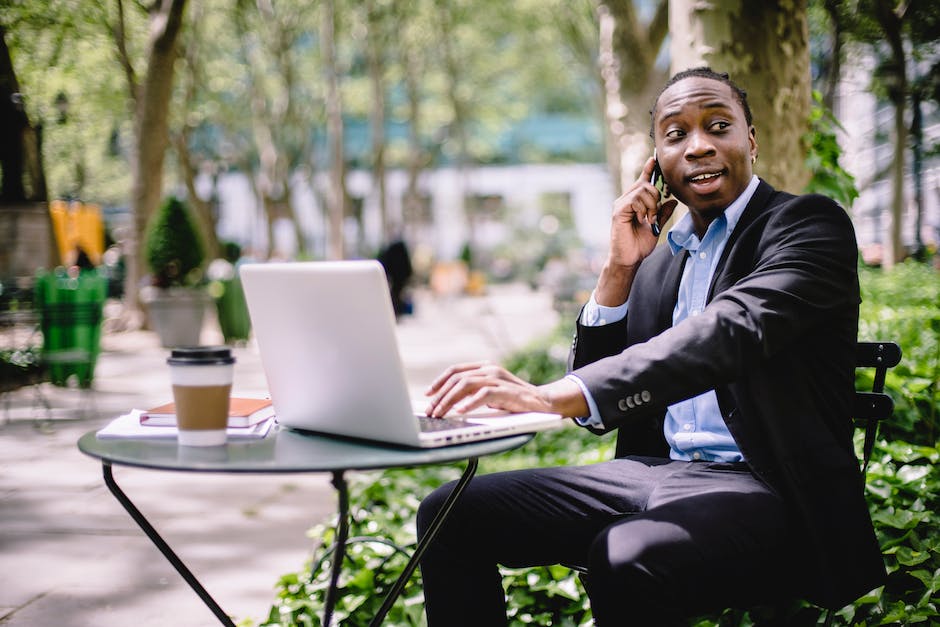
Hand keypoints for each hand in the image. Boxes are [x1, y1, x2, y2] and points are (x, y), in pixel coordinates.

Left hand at [424, 362, 586, 417]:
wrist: (543, 403)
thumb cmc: (514, 402)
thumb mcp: (490, 395)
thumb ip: (473, 393)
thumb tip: (447, 404)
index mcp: (485, 367)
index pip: (456, 370)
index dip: (439, 381)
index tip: (428, 394)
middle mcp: (490, 369)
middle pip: (457, 378)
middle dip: (441, 396)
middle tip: (431, 411)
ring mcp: (498, 378)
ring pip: (466, 385)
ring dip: (449, 400)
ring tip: (440, 413)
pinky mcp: (506, 390)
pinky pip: (483, 394)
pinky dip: (469, 403)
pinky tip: (460, 412)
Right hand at [595, 157, 677, 305]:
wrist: (629, 259)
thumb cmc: (639, 245)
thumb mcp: (657, 226)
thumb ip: (663, 213)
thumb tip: (672, 200)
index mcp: (634, 202)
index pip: (643, 181)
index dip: (649, 170)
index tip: (654, 159)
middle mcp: (626, 200)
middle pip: (646, 184)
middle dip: (656, 197)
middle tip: (655, 215)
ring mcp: (621, 204)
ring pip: (642, 190)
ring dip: (651, 205)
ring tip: (649, 220)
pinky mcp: (618, 210)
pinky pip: (635, 199)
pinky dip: (643, 208)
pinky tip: (643, 219)